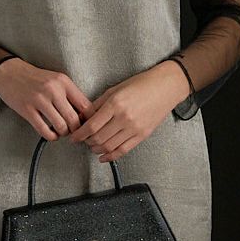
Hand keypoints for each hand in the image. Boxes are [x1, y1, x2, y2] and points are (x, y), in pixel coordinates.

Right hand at [0, 57, 95, 138]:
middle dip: (76, 130)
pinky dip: (51, 136)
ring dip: (63, 133)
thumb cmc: (34, 78)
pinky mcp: (27, 110)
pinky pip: (44, 130)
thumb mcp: (56, 80)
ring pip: (61, 126)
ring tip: (61, 131)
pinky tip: (51, 134)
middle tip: (74, 132)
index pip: (85, 105)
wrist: (9, 72)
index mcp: (63, 82)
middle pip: (74, 119)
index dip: (89, 120)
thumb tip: (85, 115)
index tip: (87, 125)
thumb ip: (70, 95)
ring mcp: (39, 100)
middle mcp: (53, 90)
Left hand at [68, 62, 189, 161]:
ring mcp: (134, 128)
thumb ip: (98, 104)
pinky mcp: (142, 135)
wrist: (165, 87)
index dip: (79, 134)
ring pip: (109, 147)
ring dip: (96, 149)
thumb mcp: (114, 89)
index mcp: (115, 104)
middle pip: (98, 138)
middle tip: (82, 140)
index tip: (74, 136)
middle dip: (86, 142)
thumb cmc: (141, 84)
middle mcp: (124, 118)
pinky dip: (110, 156)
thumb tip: (83, 117)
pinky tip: (103, 156)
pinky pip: (123, 150)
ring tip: (92, 146)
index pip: (91, 126)